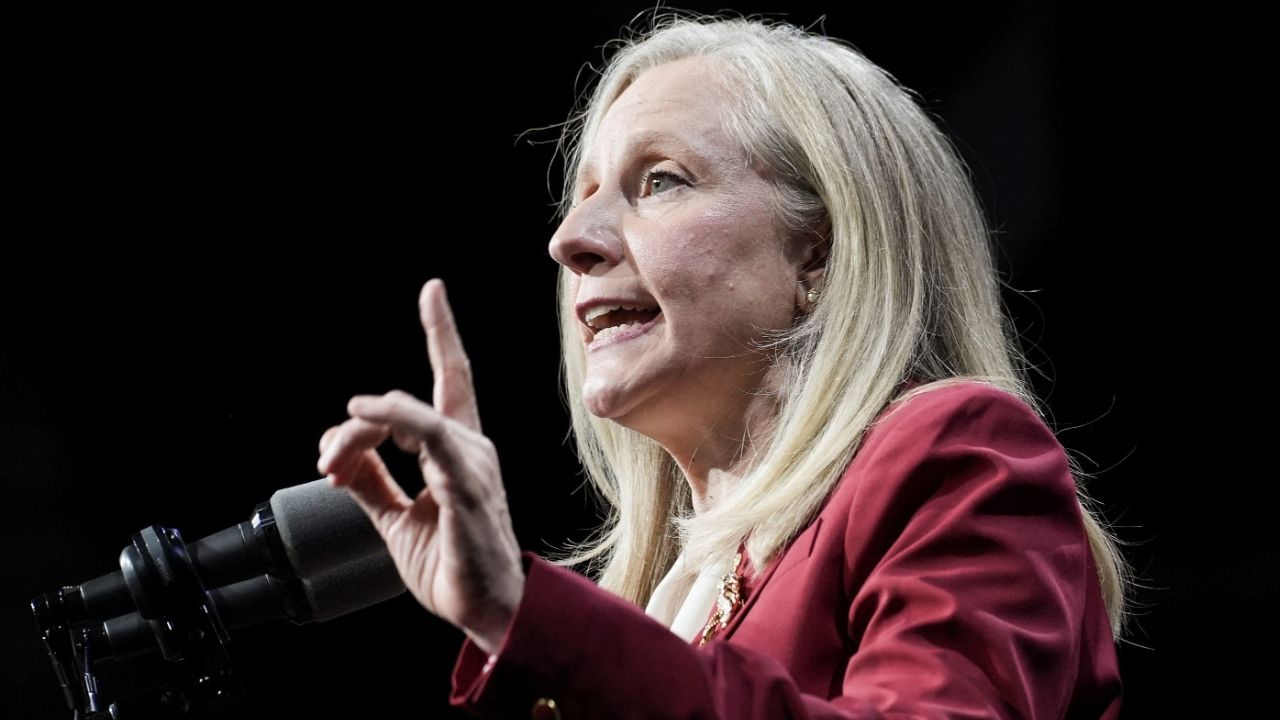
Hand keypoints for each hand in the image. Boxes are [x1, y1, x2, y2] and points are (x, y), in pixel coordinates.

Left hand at [316, 278, 522, 653]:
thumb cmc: (455, 568)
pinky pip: (429, 432)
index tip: (434, 292)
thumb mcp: (398, 520)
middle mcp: (470, 447)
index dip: (442, 334)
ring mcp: (472, 461)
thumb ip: (374, 483)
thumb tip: (344, 455)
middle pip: (402, 406)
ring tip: (333, 467)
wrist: (490, 612)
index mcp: (458, 453)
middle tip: (326, 468)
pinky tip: (361, 417)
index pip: (451, 380)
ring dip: (358, 433)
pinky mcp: (466, 481)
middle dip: (354, 429)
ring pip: (406, 414)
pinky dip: (392, 418)